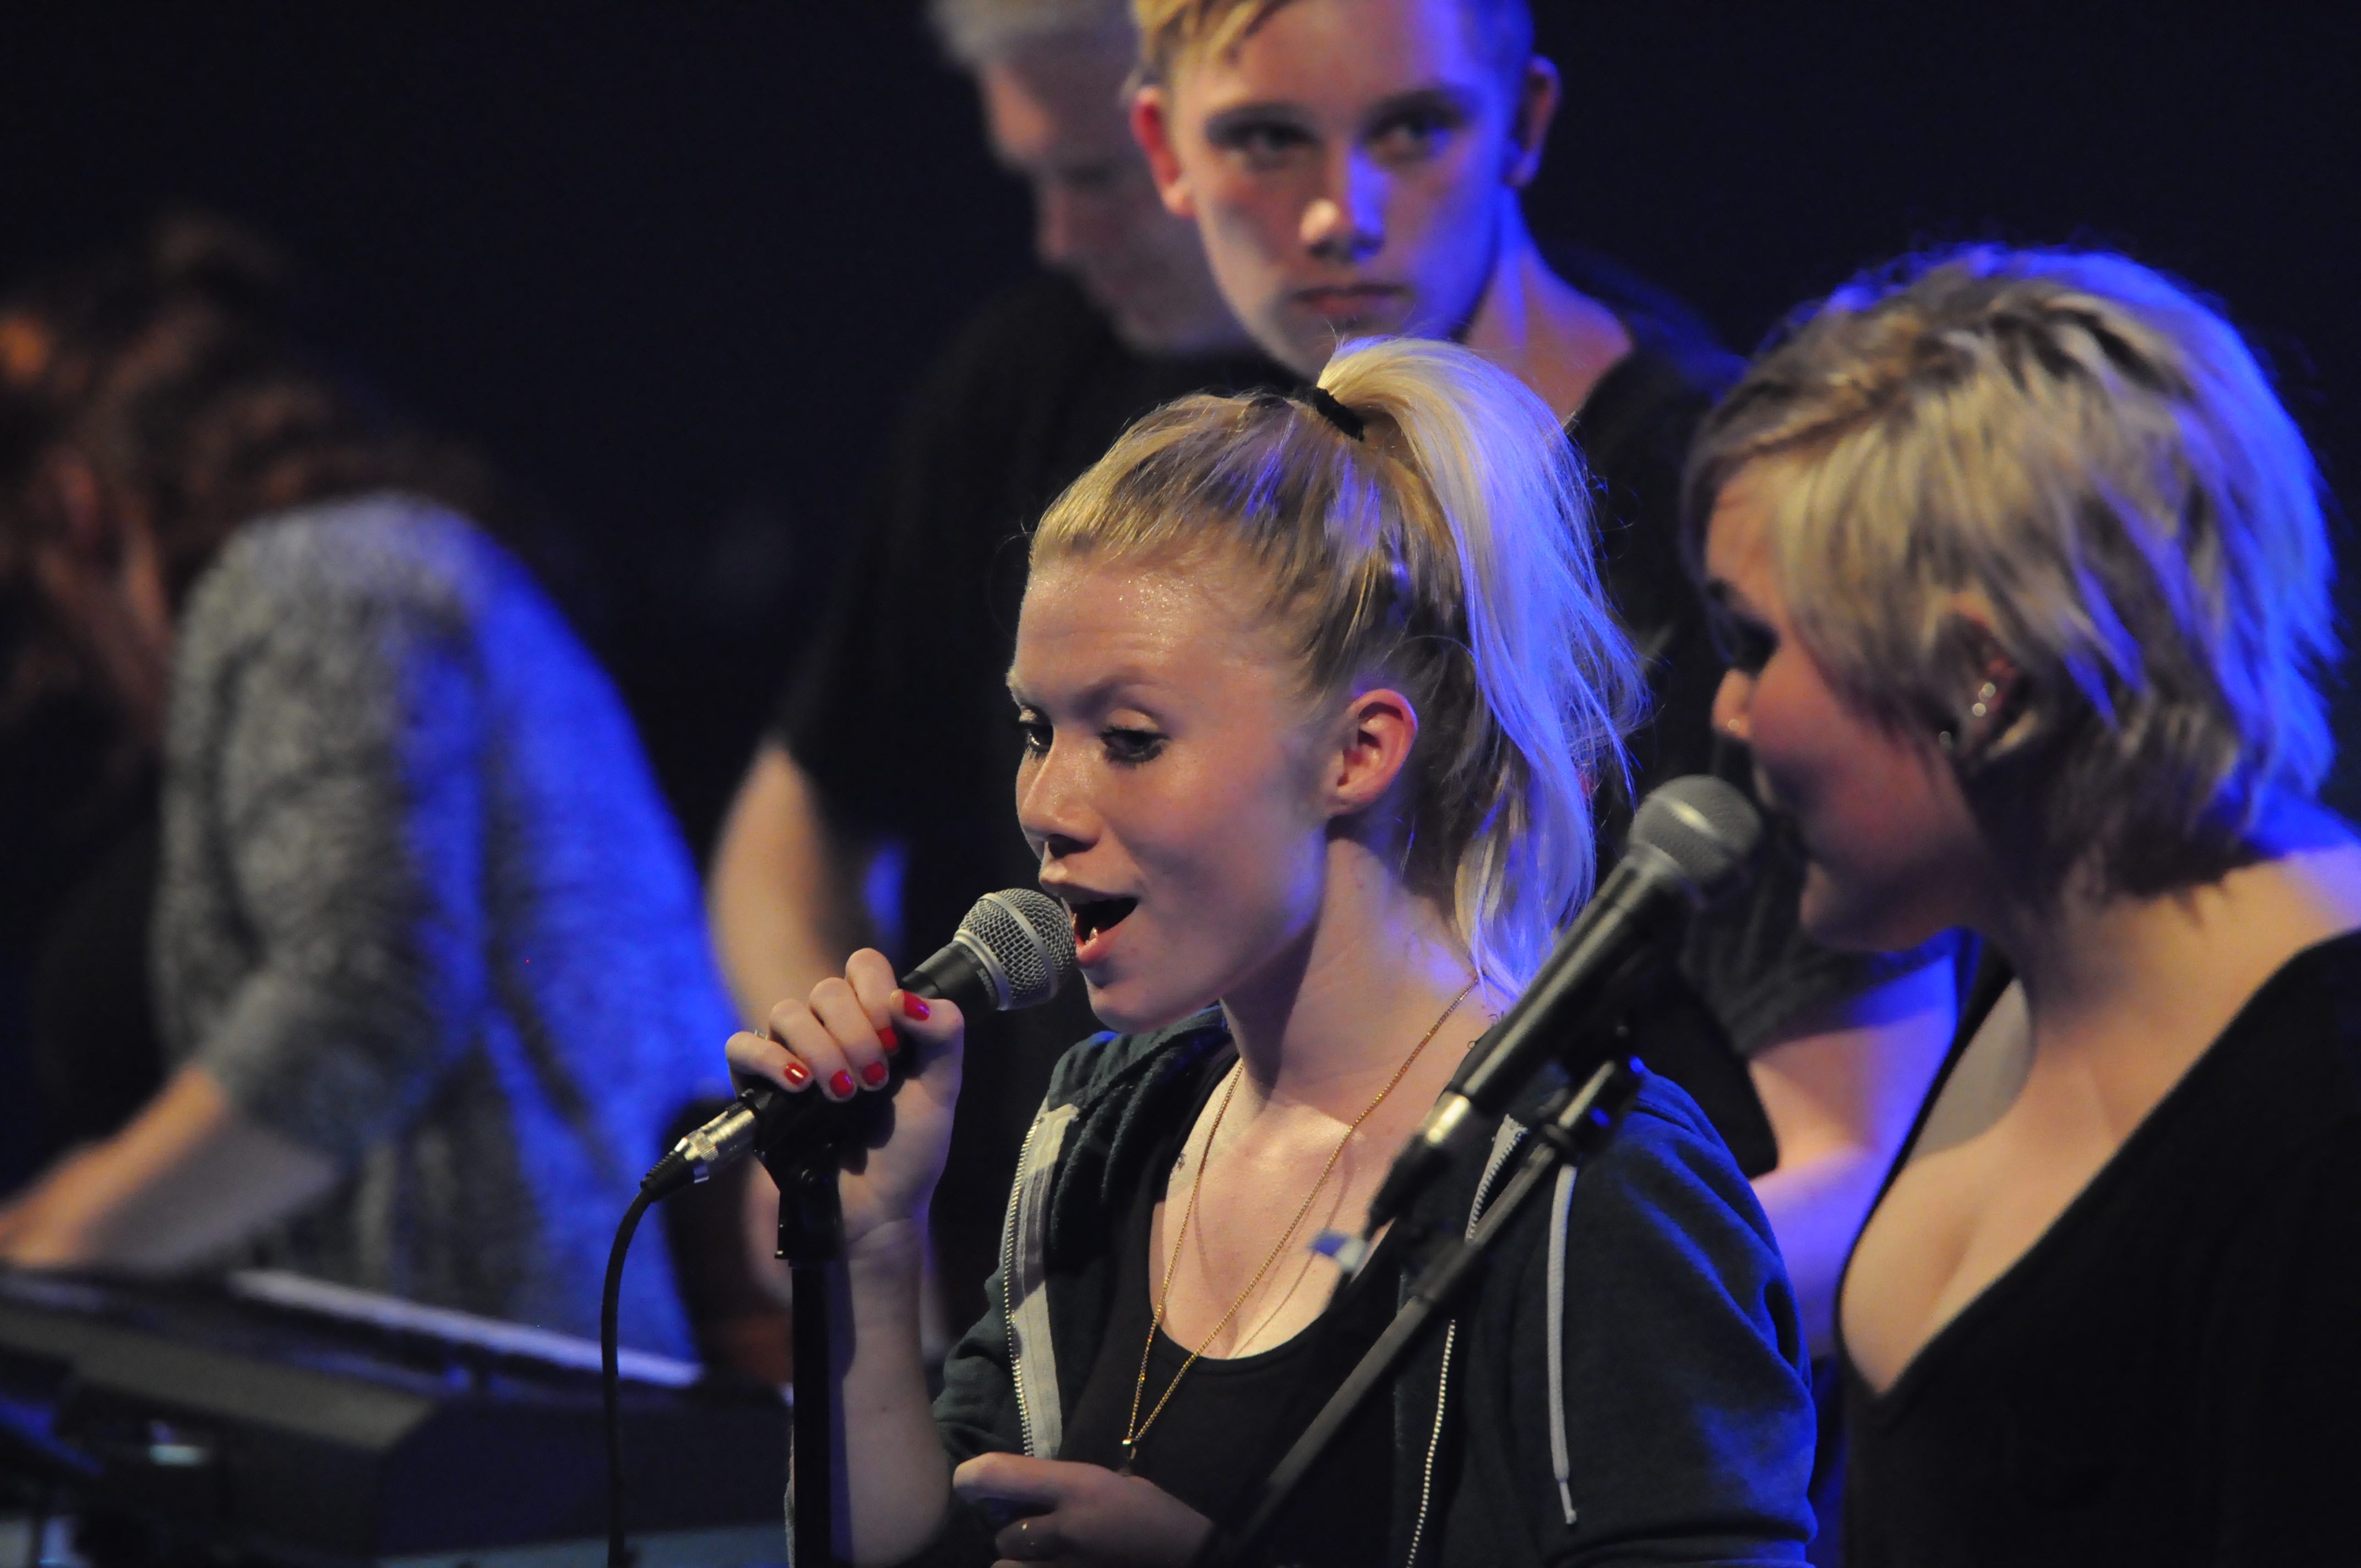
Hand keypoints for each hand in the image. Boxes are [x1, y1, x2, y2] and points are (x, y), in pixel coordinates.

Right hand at [723, 948, 965, 1254]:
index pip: (864, 965)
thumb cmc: (909, 1148)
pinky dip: (771, 1060)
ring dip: (821, 1050)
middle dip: (856, 1034)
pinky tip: (800, 1086)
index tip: (896, 1043)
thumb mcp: (942, 1089)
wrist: (878, 1206)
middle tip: (875, 1082)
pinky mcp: (757, 1085)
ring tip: (844, 1095)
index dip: (877, 993)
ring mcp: (791, 1054)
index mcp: (873, 1019)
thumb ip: (944, 1033)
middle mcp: (829, 1029)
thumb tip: (905, 998)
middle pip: (826, 989)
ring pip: (787, 1012)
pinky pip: (743, 1046)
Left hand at [953, 1453, 1213, 1567]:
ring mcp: (1070, 1567)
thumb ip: (1076, 1488)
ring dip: (1018, 1565)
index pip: (1006, 1475)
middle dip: (1013, 1537)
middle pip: (1006, 1534)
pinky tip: (1050, 1566)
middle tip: (1030, 1537)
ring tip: (1037, 1560)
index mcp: (1083, 1487)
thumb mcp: (1124, 1486)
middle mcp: (1069, 1528)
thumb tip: (1034, 1490)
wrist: (1193, 1560)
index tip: (965, 1483)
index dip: (975, 1478)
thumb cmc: (1163, 1520)